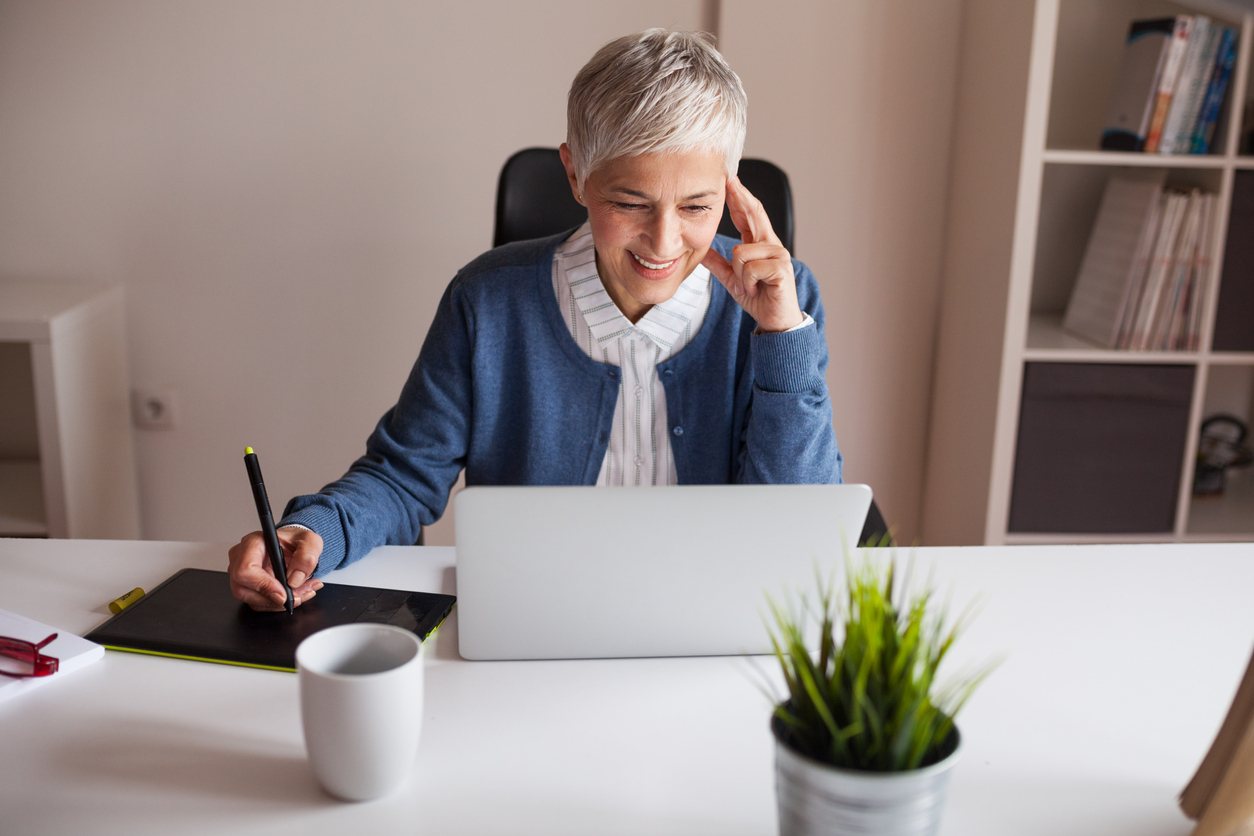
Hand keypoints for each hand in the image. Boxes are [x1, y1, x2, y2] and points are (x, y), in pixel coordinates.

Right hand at [228, 527, 323, 610]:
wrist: (295, 546)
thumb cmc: (297, 540)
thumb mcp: (310, 541)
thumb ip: (306, 557)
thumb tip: (294, 580)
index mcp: (252, 543)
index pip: (245, 569)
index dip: (263, 585)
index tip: (283, 594)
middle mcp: (241, 558)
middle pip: (244, 590)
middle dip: (275, 599)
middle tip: (300, 595)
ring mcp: (241, 575)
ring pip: (252, 600)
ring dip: (280, 604)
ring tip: (302, 593)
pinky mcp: (248, 588)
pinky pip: (259, 604)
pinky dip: (279, 604)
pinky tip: (295, 595)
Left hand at [701, 175, 804, 332]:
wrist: (775, 320)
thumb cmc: (758, 297)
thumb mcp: (732, 278)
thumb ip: (718, 262)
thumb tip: (699, 249)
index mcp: (760, 244)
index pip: (748, 214)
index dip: (738, 196)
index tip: (728, 178)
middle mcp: (772, 244)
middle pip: (754, 213)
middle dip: (741, 196)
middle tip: (730, 177)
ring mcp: (779, 255)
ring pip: (741, 252)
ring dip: (739, 274)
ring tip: (749, 286)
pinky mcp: (782, 269)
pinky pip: (750, 269)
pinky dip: (747, 284)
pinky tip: (755, 290)